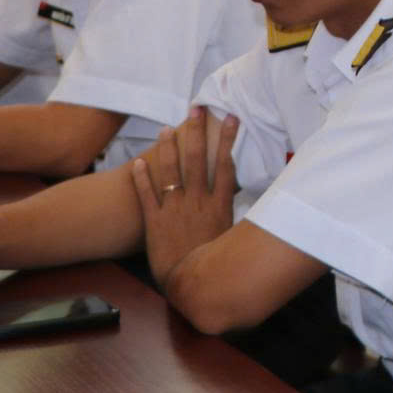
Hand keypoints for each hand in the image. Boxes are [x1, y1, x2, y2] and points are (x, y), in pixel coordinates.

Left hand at [130, 105, 240, 287]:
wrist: (189, 283)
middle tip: (196, 109)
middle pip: (197, 159)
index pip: (225, 164)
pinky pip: (146, 195)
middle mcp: (197, 201)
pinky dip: (141, 178)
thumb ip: (237, 216)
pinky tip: (138, 162)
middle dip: (196, 131)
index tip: (230, 118)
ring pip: (170, 172)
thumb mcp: (233, 237)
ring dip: (168, 148)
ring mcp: (174, 209)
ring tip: (166, 130)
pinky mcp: (154, 221)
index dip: (227, 138)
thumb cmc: (215, 263)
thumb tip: (253, 206)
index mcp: (218, 204)